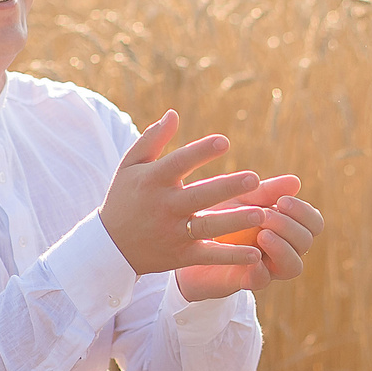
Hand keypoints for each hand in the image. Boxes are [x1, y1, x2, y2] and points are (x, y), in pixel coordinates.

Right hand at [99, 115, 263, 276]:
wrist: (110, 247)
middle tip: (255, 179)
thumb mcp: (130, 166)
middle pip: (199, 196)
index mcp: (153, 181)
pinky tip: (256, 254)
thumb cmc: (124, 198)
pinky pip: (208, 256)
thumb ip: (152, 139)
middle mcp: (164, 206)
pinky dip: (231, 257)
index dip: (201, 152)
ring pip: (207, 227)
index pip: (179, 163)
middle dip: (227, 188)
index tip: (224, 142)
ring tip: (261, 214)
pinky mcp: (181, 256)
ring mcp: (173, 233)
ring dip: (235, 222)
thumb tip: (174, 113)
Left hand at [174, 174, 323, 301]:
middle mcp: (283, 248)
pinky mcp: (246, 282)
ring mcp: (268, 268)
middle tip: (266, 215)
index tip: (282, 200)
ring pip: (293, 266)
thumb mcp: (240, 197)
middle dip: (290, 227)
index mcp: (286, 226)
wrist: (186, 241)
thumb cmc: (218, 214)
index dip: (303, 212)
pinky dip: (260, 270)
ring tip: (262, 235)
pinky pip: (262, 281)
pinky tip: (252, 258)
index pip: (313, 222)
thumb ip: (266, 192)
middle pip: (306, 242)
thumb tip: (296, 182)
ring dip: (282, 249)